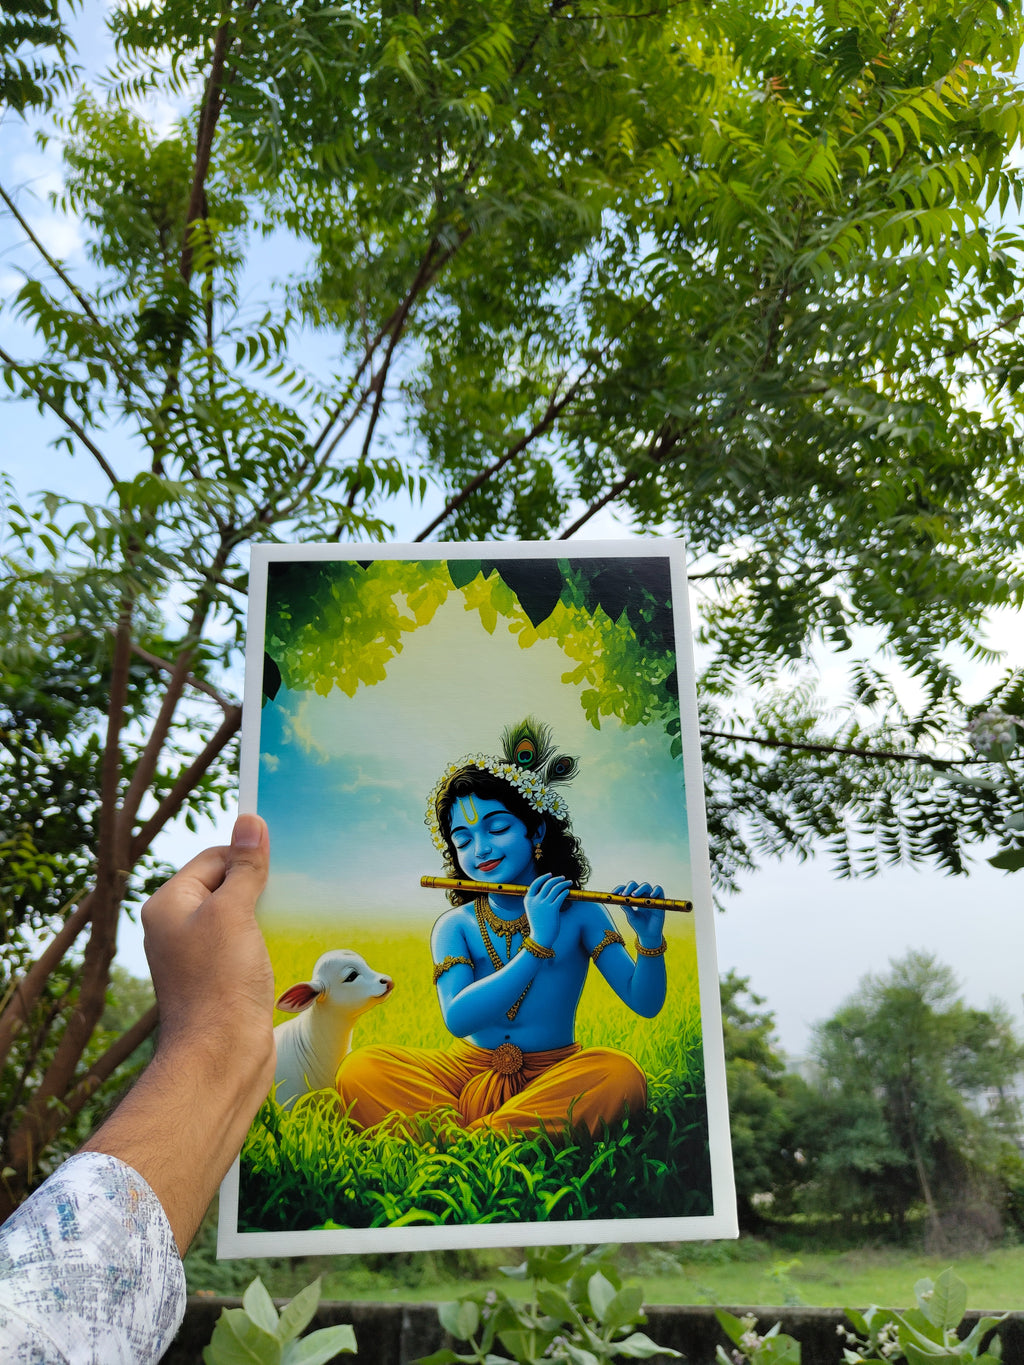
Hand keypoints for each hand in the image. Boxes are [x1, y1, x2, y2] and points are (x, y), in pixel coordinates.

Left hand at [142, 813, 274, 1087]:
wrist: (220, 1058)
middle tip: (293, 888)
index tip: (283, 860)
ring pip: (238, 917)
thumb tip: (250, 821)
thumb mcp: (235, 913)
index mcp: (170, 904)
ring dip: (265, 915)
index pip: (214, 857)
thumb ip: (245, 867)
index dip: (247, 856)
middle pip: (226, 885)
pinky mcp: (217, 979)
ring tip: (292, 918)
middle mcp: (177, 927)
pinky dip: (264, 941)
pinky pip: (243, 945)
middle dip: (259, 886)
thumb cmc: (220, 983)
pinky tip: (286, 945)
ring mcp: (196, 955)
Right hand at [523, 873, 571, 950]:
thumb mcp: (533, 910)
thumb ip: (537, 900)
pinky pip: (560, 896)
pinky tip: (568, 891)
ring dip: (563, 883)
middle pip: (547, 884)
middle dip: (556, 879)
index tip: (551, 874)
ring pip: (555, 888)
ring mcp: (543, 905)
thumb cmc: (539, 924)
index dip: (543, 877)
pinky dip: (565, 891)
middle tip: (563, 878)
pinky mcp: (552, 909)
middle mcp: (535, 900)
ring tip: (568, 882)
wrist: (541, 938)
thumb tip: (548, 889)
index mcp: (528, 900)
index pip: (535, 883)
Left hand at [616, 881, 664, 948]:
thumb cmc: (639, 925)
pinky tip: (651, 896)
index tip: (614, 893)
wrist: (649, 934)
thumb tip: (620, 900)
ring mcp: (650, 897)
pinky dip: (655, 890)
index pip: (626, 889)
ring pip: (646, 886)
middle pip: (635, 885)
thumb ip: (627, 908)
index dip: (620, 889)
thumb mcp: (631, 917)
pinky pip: (659, 890)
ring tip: (634, 895)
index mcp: (633, 898)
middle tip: (624, 894)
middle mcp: (641, 895)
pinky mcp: (659, 900)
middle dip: (629, 887)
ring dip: (639, 889)